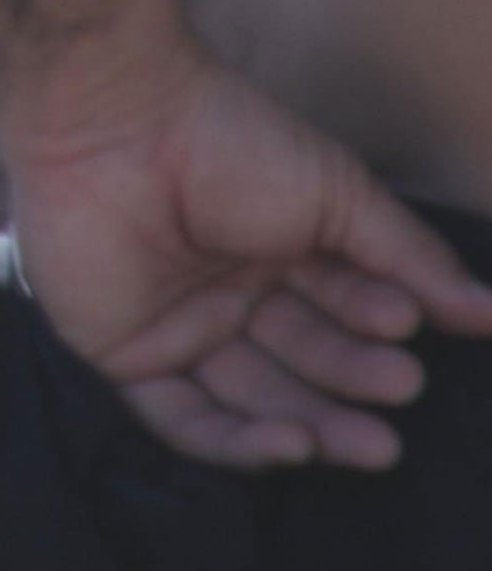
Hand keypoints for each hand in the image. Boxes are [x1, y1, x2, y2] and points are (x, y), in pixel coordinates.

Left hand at [0, 17, 491, 467]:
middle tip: (399, 391)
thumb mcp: (338, 195)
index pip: (340, 307)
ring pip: (253, 400)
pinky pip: (181, 418)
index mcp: (276, 249)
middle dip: (354, 382)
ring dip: (312, 425)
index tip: (409, 325)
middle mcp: (228, 292)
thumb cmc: (226, 141)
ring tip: (368, 442)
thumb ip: (410, 257)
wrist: (115, 125)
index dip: (374, 321)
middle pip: (302, 360)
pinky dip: (237, 443)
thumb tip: (488, 312)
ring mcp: (175, 325)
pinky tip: (291, 446)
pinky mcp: (122, 353)